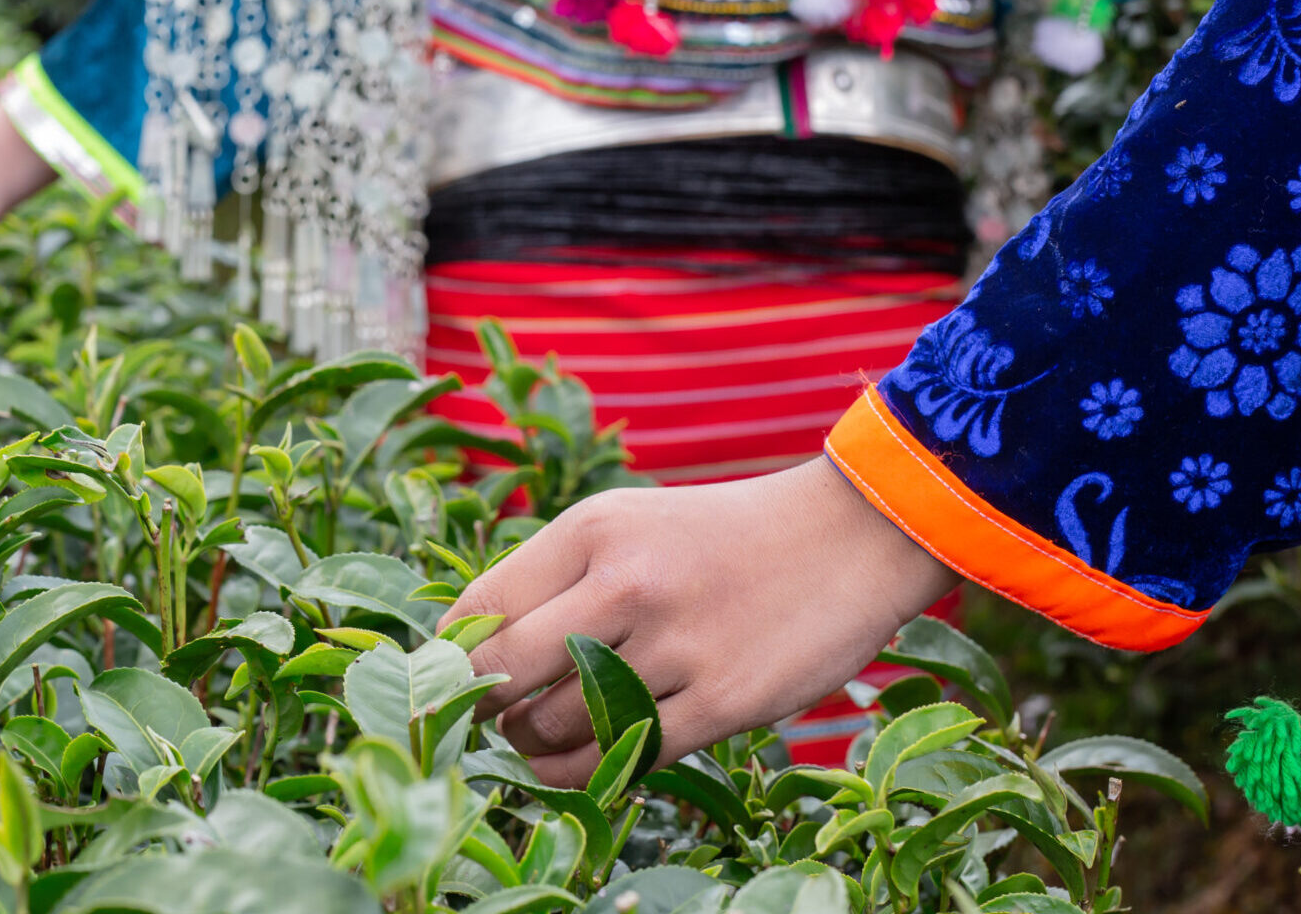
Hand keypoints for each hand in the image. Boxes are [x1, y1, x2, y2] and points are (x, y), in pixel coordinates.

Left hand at [446, 457, 959, 787]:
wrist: (849, 536)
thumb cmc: (721, 539)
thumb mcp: (629, 525)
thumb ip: (556, 576)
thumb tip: (472, 650)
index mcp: (593, 530)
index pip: (479, 607)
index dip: (451, 658)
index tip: (454, 681)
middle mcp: (626, 583)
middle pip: (502, 672)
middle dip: (483, 708)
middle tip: (490, 719)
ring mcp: (676, 645)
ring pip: (559, 726)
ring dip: (535, 747)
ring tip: (541, 740)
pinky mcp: (724, 700)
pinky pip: (625, 760)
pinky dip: (591, 774)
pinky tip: (586, 765)